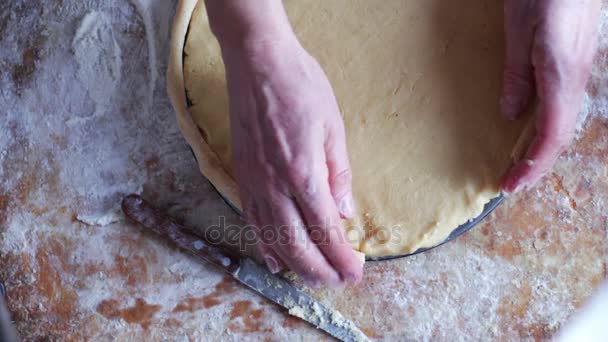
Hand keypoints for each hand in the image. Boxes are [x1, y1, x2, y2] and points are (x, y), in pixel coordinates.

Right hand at [218, 35, 361, 286]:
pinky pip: (251, 220)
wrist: (258, 63)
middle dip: (320, 269)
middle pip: (297, 244)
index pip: (325, 229)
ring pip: (272, 238)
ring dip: (294, 264)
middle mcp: (274, 185)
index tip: (354, 273)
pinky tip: (273, 259)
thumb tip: (344, 214)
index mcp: (303, 173)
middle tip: (338, 282)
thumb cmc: (301, 87)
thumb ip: (338, 176)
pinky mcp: (241, 176)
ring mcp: (253, 182)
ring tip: (312, 278)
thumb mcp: (334, 128)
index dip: (341, 257)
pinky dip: (263, 244)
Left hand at [500, 0, 600, 192]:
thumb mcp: (519, 30)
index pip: (550, 135)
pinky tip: (534, 130)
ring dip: (542, 150)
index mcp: (562, 75)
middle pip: (560, 135)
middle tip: (510, 183)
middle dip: (536, 165)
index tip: (509, 185)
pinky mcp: (575, 62)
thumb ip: (517, 74)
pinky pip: (564, 106)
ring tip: (519, 166)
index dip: (532, 165)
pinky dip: (547, 128)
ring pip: (564, 122)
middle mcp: (576, 78)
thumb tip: (511, 115)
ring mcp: (579, 71)